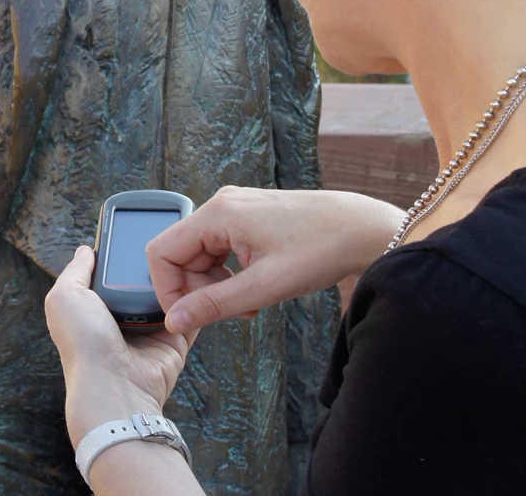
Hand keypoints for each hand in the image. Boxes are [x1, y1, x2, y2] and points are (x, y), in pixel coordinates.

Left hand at [45, 245, 199, 446]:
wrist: (114, 384)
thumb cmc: (84, 343)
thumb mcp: (65, 297)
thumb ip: (75, 270)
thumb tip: (86, 250)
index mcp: (95, 307)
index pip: (113, 273)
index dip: (124, 253)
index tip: (138, 231)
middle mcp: (122, 317)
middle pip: (144, 281)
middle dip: (156, 264)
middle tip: (169, 240)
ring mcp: (150, 329)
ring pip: (170, 294)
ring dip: (179, 278)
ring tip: (189, 254)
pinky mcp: (175, 340)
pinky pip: (191, 313)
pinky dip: (197, 299)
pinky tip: (203, 280)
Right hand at [147, 187, 402, 333]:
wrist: (364, 229)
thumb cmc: (321, 250)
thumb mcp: (264, 286)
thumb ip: (214, 305)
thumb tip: (174, 321)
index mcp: (218, 214)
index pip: (161, 253)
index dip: (167, 290)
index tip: (189, 318)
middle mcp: (221, 205)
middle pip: (180, 255)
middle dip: (197, 290)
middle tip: (232, 312)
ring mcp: (235, 208)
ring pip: (200, 254)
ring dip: (215, 284)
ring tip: (250, 303)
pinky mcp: (249, 216)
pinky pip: (220, 248)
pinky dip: (230, 272)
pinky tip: (256, 287)